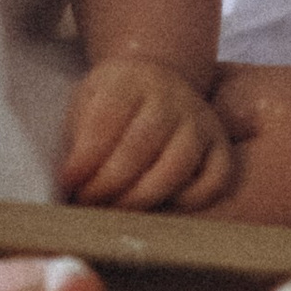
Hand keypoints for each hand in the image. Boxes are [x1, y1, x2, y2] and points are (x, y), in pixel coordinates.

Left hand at [58, 55, 234, 211]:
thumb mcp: (87, 100)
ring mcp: (200, 121)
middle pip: (140, 145)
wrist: (159, 82)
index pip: (108, 118)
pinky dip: (187, 203)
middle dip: (108, 183)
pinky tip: (159, 208)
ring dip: (141, 197)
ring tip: (116, 210)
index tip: (69, 181)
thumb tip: (72, 180)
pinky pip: (213, 182)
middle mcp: (171, 97)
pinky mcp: (220, 146)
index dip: (86, 156)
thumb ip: (78, 133)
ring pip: (176, 166)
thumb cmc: (113, 104)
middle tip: (88, 202)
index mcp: (130, 81)